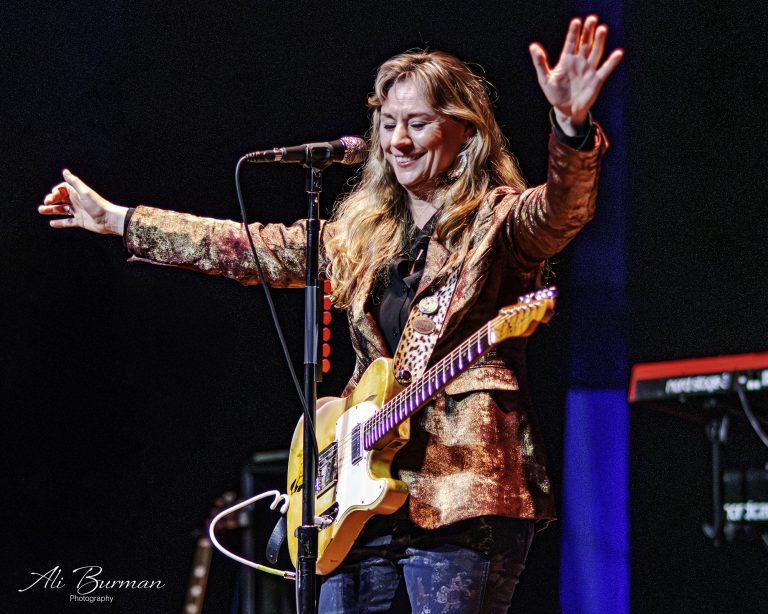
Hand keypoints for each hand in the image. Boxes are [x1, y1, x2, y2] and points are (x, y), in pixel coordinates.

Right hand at [39, 169, 127, 235]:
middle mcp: (77, 201)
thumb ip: (74, 182)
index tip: (51, 197)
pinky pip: (68, 221)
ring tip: (41, 210)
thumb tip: (65, 171)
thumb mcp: (84, 192)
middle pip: (60, 199)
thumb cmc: (98, 205)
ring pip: (62, 210)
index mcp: (77, 193)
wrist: (109, 219)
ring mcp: (78, 211)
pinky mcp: (80, 221)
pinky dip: (60, 222)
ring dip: (51, 210)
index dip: (55, 192)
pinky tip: (51, 223)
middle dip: (51, 200)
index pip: (62, 189)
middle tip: (44, 204)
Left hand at [529, 15, 623, 134]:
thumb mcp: (544, 78)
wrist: (565, 110)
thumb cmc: (555, 93)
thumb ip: (540, 62)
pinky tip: (618, 53)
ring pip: (595, 52)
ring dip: (599, 41)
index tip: (576, 21)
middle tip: (592, 19)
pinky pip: (605, 69)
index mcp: (567, 60)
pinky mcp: (596, 80)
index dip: (574, 32)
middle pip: (585, 43)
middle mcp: (579, 62)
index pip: (571, 42)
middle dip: (588, 31)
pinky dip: (612, 62)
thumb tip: (533, 46)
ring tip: (602, 29)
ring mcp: (589, 70)